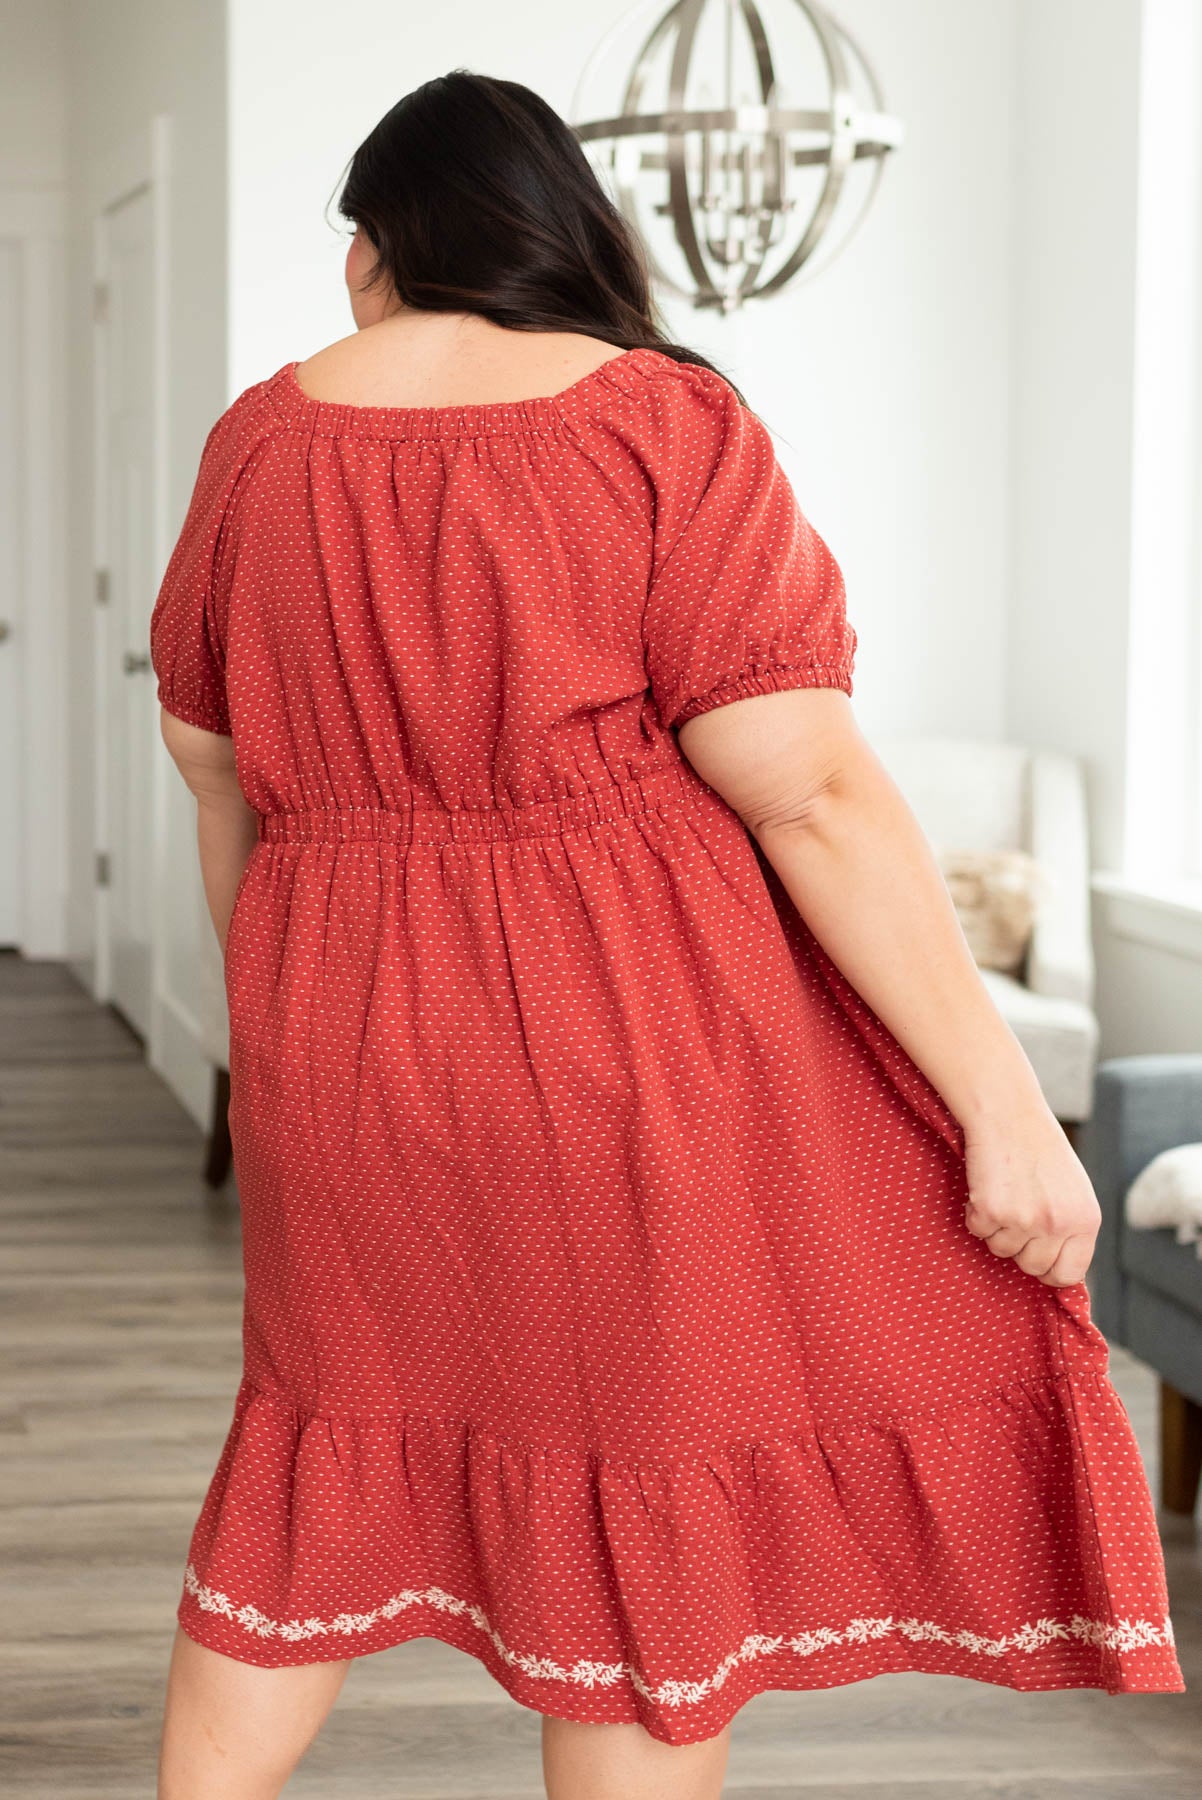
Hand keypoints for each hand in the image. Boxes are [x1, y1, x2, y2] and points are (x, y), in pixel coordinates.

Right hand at [962, 1104, 1100, 1286]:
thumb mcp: (1073, 1190)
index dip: (1050, 1271)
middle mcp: (1058, 1224)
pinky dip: (975, 1212)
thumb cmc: (1040, 1148)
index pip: (1069, 1273)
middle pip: (1032, 1266)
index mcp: (1085, 1220)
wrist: (1009, 1114)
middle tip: (1015, 1216)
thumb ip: (1070, 1227)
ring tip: (1003, 1192)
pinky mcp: (992, 1212)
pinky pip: (977, 1229)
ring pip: (1001, 1249)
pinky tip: (986, 1186)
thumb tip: (1058, 1267)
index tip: (1038, 1261)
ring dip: (996, 1227)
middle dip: (1019, 1247)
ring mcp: (1025, 1221)